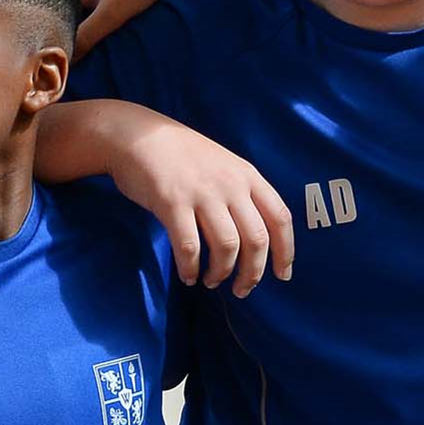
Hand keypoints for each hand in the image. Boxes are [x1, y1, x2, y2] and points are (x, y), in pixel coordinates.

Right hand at [105, 121, 292, 295]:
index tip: (282, 275)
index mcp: (247, 176)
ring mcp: (202, 193)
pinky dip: (190, 268)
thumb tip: (255, 239)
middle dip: (252, 273)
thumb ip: (242, 193)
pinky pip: (189, 247)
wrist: (138, 135)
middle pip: (257, 239)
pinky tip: (188, 275)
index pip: (280, 218)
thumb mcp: (223, 165)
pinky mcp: (172, 203)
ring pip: (227, 247)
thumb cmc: (180, 155)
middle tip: (242, 289)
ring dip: (221, 273)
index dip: (285, 252)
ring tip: (211, 281)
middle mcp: (230, 184)